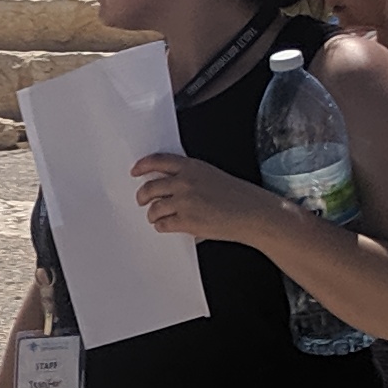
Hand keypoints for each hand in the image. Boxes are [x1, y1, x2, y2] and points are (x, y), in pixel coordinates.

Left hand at [130, 154, 268, 244]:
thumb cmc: (237, 196)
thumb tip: (167, 185)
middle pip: (149, 187)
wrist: (252, 212)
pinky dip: (162, 226)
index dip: (142, 166)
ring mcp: (184, 202)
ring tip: (157, 217)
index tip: (135, 171)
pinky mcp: (186, 220)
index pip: (158, 161)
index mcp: (191, 167)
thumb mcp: (211, 176)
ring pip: (154, 208)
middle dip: (142, 196)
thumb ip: (188, 177)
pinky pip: (162, 224)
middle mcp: (185, 182)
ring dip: (152, 215)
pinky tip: (167, 226)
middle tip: (141, 201)